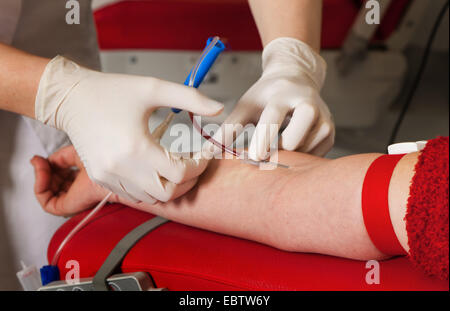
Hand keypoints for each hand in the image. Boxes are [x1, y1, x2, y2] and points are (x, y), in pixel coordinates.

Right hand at [31, 146, 109, 215]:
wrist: (108, 170)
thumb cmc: (102, 162)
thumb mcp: (77, 153)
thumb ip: (60, 157)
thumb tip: (45, 161)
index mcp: (86, 180)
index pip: (64, 176)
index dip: (51, 166)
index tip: (42, 158)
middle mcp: (81, 192)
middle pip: (54, 184)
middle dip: (44, 170)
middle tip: (39, 161)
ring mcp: (73, 201)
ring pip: (48, 192)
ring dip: (40, 176)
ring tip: (41, 165)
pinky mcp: (67, 208)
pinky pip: (45, 200)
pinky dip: (39, 186)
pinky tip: (42, 174)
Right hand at [35, 56, 223, 202]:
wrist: (71, 98)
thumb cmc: (111, 91)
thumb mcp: (153, 87)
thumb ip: (190, 98)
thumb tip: (219, 108)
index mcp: (136, 147)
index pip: (179, 173)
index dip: (197, 167)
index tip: (202, 156)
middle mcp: (121, 167)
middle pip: (167, 193)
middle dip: (186, 182)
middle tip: (191, 167)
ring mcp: (108, 176)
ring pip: (150, 198)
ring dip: (168, 186)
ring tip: (173, 167)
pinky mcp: (101, 178)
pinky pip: (132, 195)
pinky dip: (148, 188)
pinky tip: (152, 170)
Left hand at [204, 38, 334, 160]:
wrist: (296, 79)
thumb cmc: (267, 95)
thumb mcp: (246, 106)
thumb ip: (229, 129)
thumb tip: (208, 153)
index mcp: (284, 94)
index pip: (273, 118)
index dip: (262, 139)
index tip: (253, 156)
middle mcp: (309, 104)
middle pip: (293, 141)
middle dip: (275, 151)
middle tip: (262, 152)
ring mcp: (324, 119)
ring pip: (304, 151)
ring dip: (287, 155)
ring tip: (277, 144)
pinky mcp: (330, 132)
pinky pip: (314, 157)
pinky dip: (299, 157)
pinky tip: (290, 145)